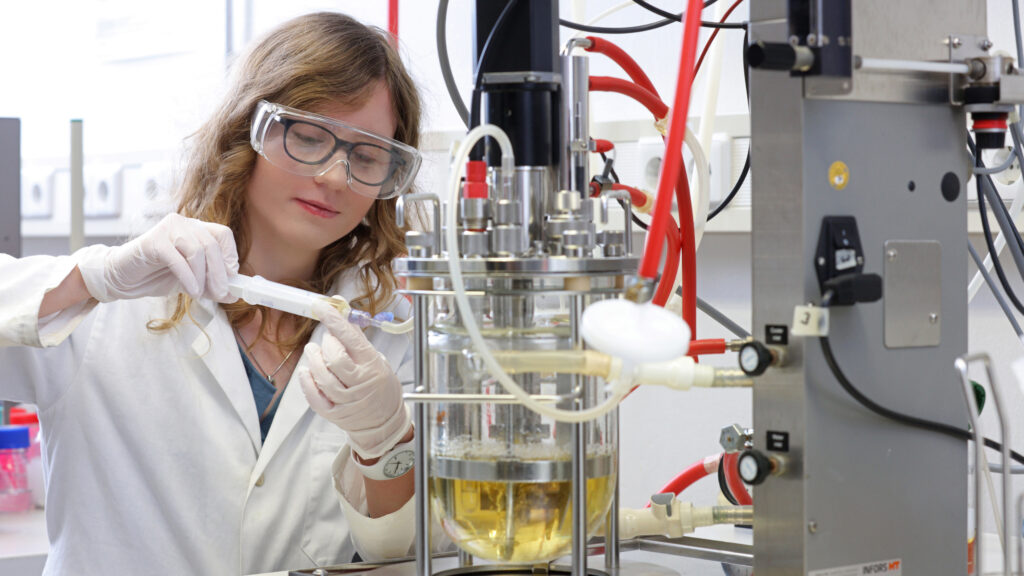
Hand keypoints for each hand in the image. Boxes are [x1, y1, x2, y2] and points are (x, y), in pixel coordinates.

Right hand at [77, 213, 238, 302]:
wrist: (123, 278)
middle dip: (219, 273)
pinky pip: (178, 258)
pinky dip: (188, 277)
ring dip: (203, 276)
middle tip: (221, 294)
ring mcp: (168, 229)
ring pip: (198, 250)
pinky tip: (190, 291)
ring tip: (199, 294)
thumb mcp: (192, 281)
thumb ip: (212, 284)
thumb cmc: (158, 276)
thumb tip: (235, 294)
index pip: (223, 235)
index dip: (230, 257)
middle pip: (212, 245)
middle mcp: (183, 224)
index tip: (231, 279)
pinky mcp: (153, 240)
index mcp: (195, 229)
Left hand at [299, 300, 410, 459]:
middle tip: (327, 339)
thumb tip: (342, 312)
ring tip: (313, 351)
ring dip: (313, 359)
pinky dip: (307, 382)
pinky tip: (307, 372)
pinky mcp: (335, 413)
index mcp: (372, 365)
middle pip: (335, 357)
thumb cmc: (380, 386)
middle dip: (326, 343)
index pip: (351, 338)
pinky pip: (315, 397)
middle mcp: (360, 382)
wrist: (385, 422)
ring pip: (323, 376)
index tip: (322, 307)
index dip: (334, 320)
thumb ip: (357, 338)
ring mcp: (347, 400)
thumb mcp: (376, 358)